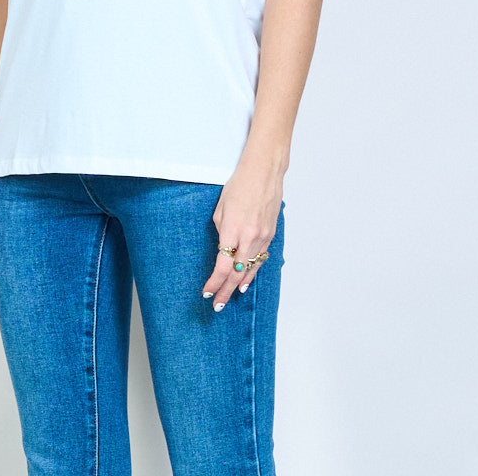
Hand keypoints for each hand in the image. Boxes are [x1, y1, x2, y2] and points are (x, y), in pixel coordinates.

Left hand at [202, 158, 282, 310]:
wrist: (264, 171)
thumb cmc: (239, 184)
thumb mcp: (221, 208)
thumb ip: (221, 231)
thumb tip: (222, 248)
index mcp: (233, 229)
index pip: (222, 265)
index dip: (214, 282)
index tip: (207, 292)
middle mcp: (250, 236)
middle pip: (236, 272)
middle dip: (225, 290)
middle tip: (217, 305)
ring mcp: (262, 237)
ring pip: (250, 268)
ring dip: (238, 284)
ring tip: (229, 297)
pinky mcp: (270, 234)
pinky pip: (260, 259)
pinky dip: (252, 272)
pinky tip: (245, 281)